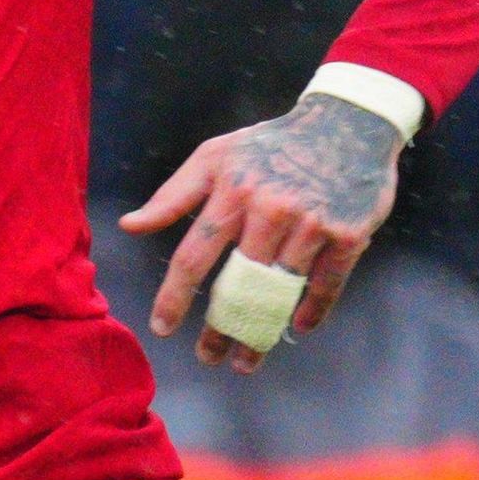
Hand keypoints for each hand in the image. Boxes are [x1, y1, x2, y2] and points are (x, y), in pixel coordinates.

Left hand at [118, 90, 405, 370]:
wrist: (349, 121)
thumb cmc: (271, 144)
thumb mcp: (216, 156)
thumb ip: (172, 195)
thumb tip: (129, 225)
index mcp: (232, 192)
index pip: (194, 255)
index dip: (175, 297)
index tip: (162, 328)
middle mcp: (270, 210)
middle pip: (237, 284)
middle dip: (220, 328)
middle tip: (208, 357)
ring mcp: (311, 223)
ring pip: (279, 292)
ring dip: (262, 330)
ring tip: (247, 359)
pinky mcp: (349, 234)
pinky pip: (327, 285)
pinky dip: (312, 310)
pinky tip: (296, 326)